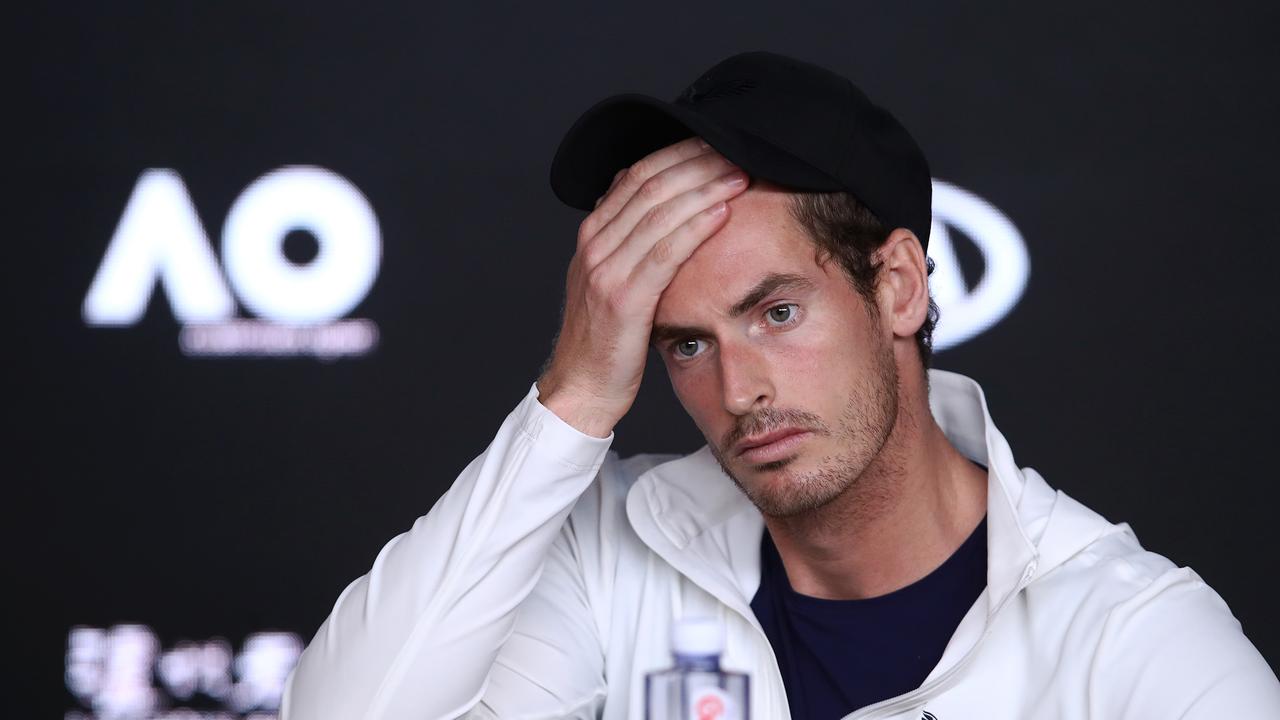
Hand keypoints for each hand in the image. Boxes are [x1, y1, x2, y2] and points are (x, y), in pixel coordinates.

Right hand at [538, 137, 748, 436]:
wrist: (582, 386)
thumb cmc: (606, 335)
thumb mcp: (611, 278)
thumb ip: (626, 239)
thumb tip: (645, 196)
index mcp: (593, 233)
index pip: (638, 174)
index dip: (679, 153)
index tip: (716, 140)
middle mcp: (595, 243)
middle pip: (651, 185)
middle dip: (697, 163)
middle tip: (737, 149)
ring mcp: (606, 269)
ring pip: (659, 213)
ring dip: (704, 189)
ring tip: (739, 175)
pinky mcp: (623, 298)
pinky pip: (664, 253)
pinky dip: (695, 228)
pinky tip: (722, 212)